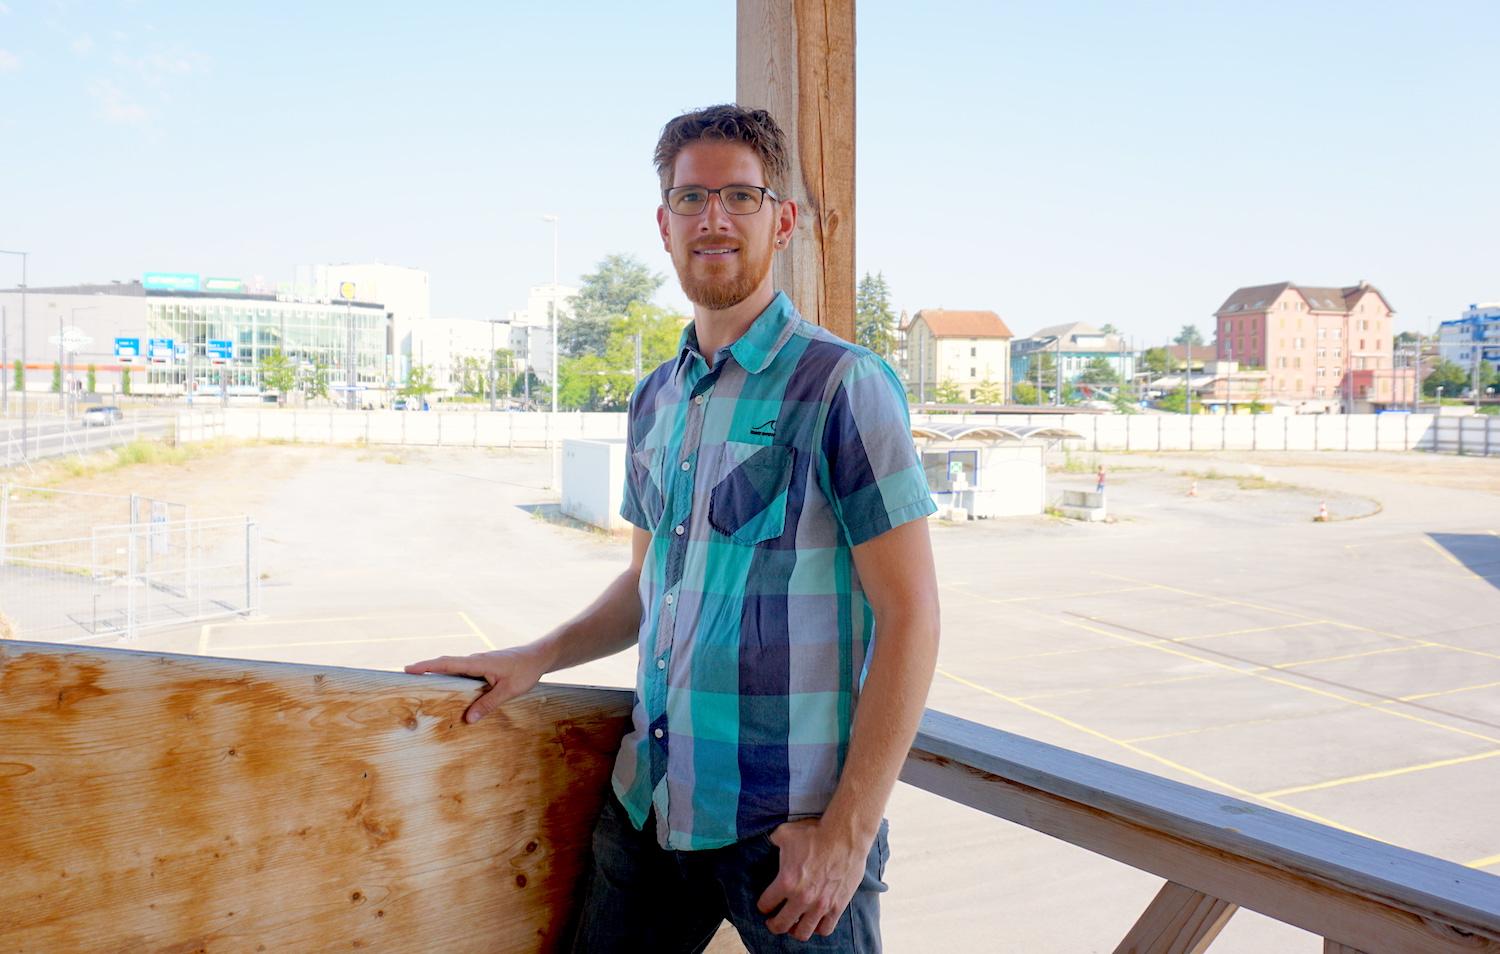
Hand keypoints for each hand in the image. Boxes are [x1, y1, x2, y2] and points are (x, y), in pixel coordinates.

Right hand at [404, 648, 546, 723]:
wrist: (539, 656)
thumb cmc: (525, 671)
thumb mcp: (509, 690)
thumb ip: (488, 704)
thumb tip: (468, 719)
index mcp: (478, 663)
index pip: (448, 663)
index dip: (428, 665)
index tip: (409, 668)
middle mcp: (475, 660)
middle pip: (446, 663)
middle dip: (425, 667)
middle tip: (405, 674)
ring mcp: (478, 662)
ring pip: (453, 666)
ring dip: (437, 671)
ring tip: (419, 681)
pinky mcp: (483, 666)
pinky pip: (462, 670)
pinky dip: (450, 674)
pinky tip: (447, 686)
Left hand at [755, 818, 869, 941]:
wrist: (844, 837)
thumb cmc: (815, 834)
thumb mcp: (785, 833)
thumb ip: (773, 840)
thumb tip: (769, 840)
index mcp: (786, 882)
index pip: (766, 904)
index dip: (763, 905)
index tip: (765, 905)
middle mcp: (802, 898)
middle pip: (780, 925)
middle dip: (773, 924)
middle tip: (772, 921)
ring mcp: (820, 905)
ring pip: (802, 933)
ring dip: (794, 931)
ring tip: (793, 925)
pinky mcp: (837, 906)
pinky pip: (825, 929)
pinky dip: (817, 928)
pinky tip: (814, 922)